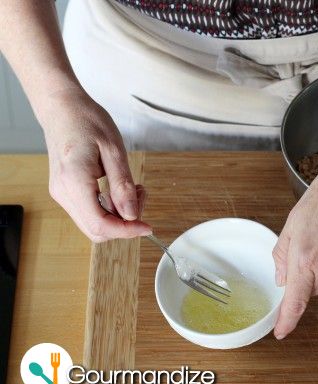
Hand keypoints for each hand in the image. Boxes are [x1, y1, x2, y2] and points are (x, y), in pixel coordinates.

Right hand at [43, 89, 150, 241]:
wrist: (62, 109)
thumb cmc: (87, 122)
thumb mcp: (113, 150)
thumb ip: (122, 185)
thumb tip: (131, 215)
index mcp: (74, 182)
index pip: (100, 224)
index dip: (126, 231)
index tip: (147, 225)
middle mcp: (63, 193)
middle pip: (96, 230)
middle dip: (124, 223)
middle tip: (140, 196)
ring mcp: (61, 194)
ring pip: (94, 223)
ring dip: (118, 215)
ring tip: (132, 188)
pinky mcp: (65, 192)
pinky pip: (90, 212)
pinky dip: (109, 208)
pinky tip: (119, 188)